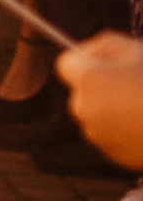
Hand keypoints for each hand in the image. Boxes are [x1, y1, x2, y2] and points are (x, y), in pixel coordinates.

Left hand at [59, 32, 142, 170]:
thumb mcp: (136, 49)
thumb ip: (104, 45)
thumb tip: (87, 53)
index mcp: (87, 80)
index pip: (66, 64)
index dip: (86, 59)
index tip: (107, 61)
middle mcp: (83, 109)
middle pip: (80, 91)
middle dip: (99, 84)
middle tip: (131, 81)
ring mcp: (98, 136)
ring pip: (95, 114)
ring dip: (110, 107)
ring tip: (141, 102)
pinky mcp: (113, 155)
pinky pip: (109, 135)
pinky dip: (121, 128)